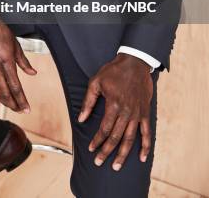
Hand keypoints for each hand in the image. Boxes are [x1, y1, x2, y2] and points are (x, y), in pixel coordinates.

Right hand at [0, 11, 36, 112]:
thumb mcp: (16, 44)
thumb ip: (24, 62)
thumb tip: (32, 72)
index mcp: (6, 61)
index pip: (15, 87)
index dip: (21, 100)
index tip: (26, 107)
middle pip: (5, 93)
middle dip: (13, 104)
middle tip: (20, 110)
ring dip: (4, 101)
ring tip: (11, 106)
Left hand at [78, 53, 152, 170]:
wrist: (135, 62)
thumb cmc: (113, 71)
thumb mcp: (96, 82)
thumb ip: (88, 101)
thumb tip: (81, 119)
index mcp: (113, 105)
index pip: (104, 129)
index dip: (97, 141)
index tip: (91, 149)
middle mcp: (126, 112)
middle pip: (116, 137)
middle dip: (107, 152)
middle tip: (100, 162)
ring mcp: (137, 113)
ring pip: (130, 138)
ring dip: (123, 154)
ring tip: (117, 166)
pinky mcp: (145, 112)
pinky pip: (146, 132)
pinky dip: (145, 145)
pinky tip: (142, 157)